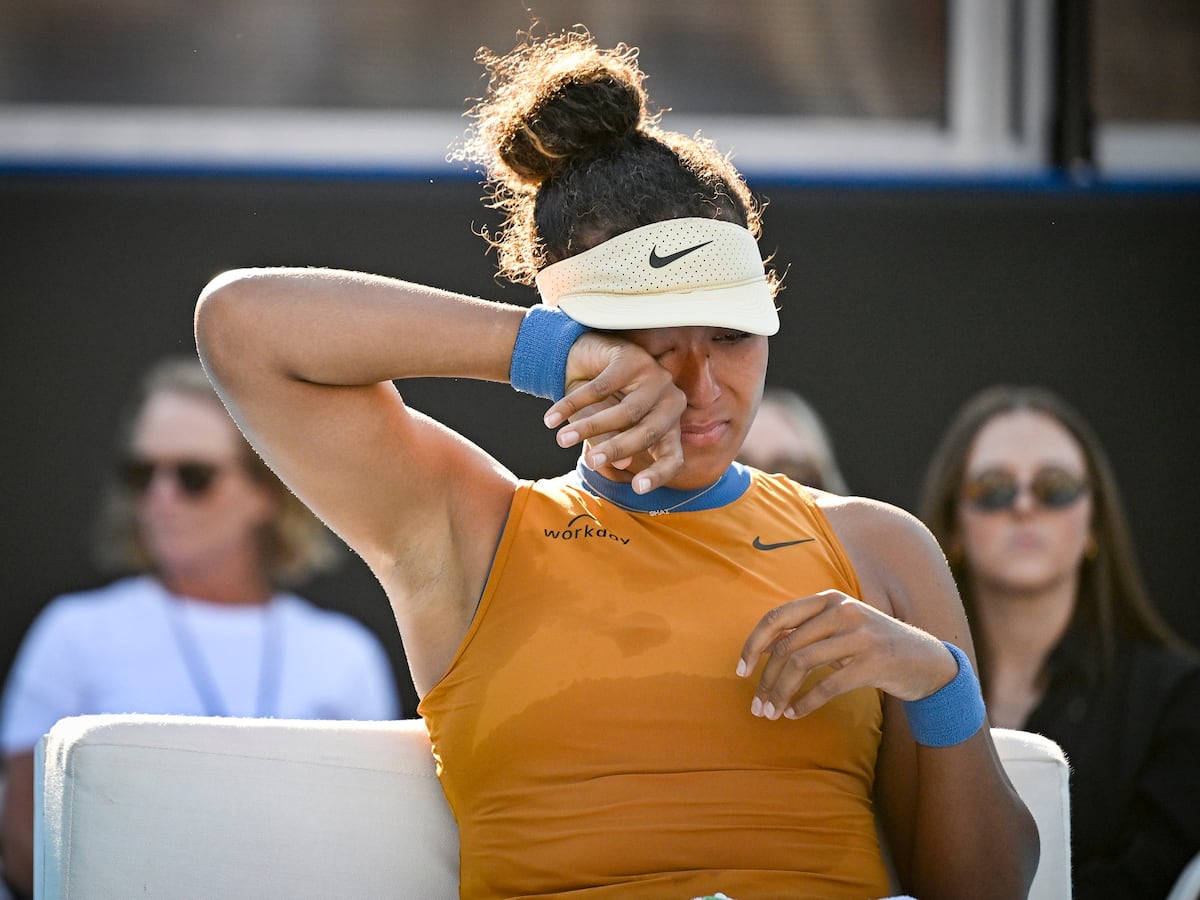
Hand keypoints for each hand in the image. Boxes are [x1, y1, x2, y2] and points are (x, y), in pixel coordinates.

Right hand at [543, 333, 685, 491]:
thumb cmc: (598, 402)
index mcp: (669, 427)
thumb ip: (612, 445)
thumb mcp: (604, 430)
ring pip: (627, 412)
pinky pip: (602, 387)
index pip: (672, 457)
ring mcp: (655, 377)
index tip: (637, 488)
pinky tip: (552, 418)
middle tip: (590, 462)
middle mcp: (670, 402)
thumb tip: (621, 466)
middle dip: (617, 449)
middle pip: (649, 433)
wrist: (582, 360)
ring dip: (590, 427)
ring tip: (561, 440)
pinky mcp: (633, 357)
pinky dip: (573, 403)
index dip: (658, 475)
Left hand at [736, 590, 956, 719]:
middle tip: (756, 706)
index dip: (753, 644)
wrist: (926, 661)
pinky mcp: (872, 663)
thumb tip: (763, 648)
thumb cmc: (873, 646)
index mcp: (829, 599)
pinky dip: (805, 702)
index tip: (740, 671)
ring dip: (781, 694)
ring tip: (771, 713)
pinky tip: (796, 714)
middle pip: (786, 647)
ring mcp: (859, 636)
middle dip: (765, 680)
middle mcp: (842, 611)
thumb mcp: (841, 629)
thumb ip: (806, 632)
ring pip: (802, 666)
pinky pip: (827, 685)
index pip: (777, 617)